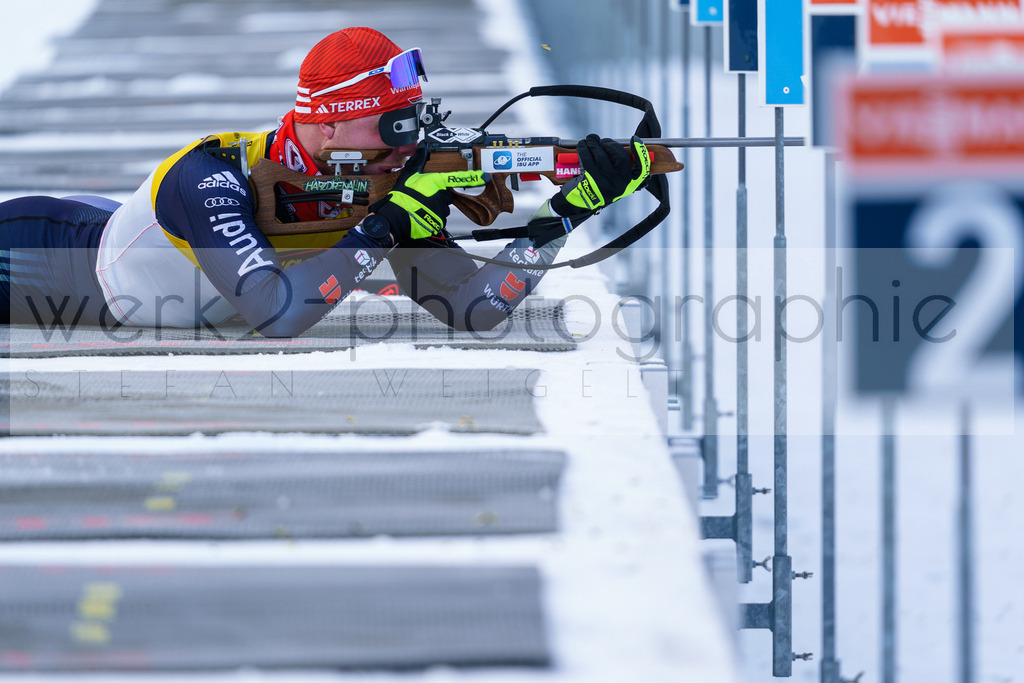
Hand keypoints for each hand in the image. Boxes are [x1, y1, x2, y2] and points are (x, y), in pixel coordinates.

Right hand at [365, 144, 488, 243]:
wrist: (395, 218)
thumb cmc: (402, 197)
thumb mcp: (409, 174)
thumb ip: (418, 160)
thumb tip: (422, 147)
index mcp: (437, 183)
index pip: (459, 179)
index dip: (473, 177)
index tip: (484, 176)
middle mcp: (442, 197)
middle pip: (447, 194)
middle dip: (438, 195)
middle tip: (423, 196)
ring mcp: (441, 211)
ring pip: (442, 207)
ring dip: (434, 206)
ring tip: (419, 205)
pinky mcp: (439, 222)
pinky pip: (438, 218)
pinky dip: (431, 216)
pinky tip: (421, 213)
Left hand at [551, 134, 650, 215]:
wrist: (580, 204)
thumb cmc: (599, 188)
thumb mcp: (615, 182)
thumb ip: (620, 167)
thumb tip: (615, 145)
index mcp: (630, 185)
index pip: (641, 169)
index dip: (641, 153)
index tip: (635, 140)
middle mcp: (620, 184)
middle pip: (620, 156)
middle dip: (609, 143)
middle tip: (602, 141)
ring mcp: (605, 182)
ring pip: (601, 154)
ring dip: (593, 143)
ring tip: (590, 140)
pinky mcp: (590, 180)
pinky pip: (587, 158)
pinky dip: (583, 148)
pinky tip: (582, 146)